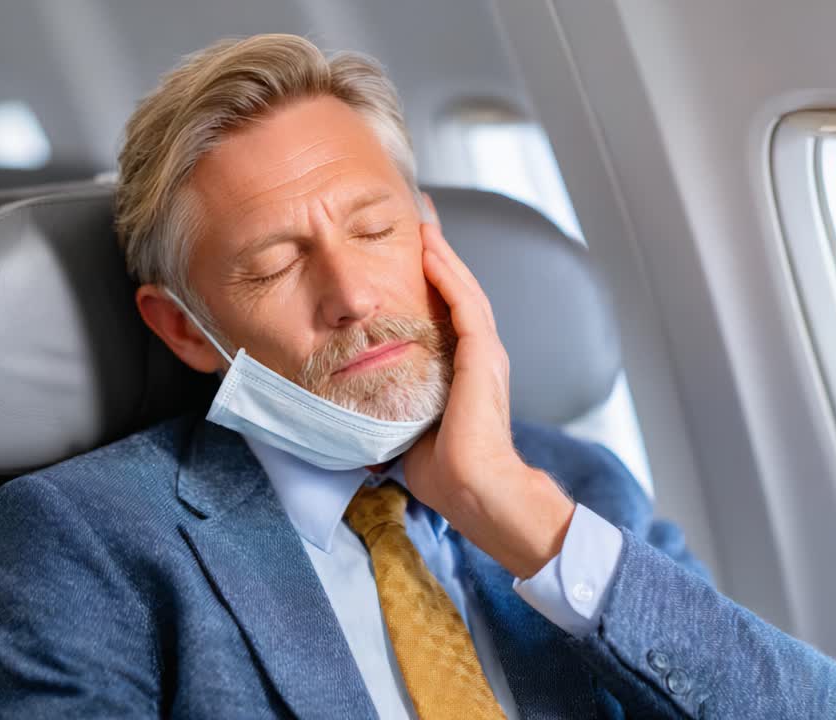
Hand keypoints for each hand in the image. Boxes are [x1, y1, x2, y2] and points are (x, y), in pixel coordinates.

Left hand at [403, 211, 575, 578]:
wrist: (475, 489)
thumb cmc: (442, 470)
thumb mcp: (407, 424)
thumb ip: (390, 402)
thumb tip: (352, 401)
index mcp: (461, 370)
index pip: (444, 313)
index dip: (429, 282)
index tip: (406, 253)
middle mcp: (477, 355)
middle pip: (456, 291)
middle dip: (438, 256)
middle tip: (419, 219)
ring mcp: (483, 354)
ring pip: (462, 289)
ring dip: (443, 254)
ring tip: (423, 222)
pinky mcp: (482, 357)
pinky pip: (464, 305)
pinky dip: (448, 275)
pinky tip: (431, 250)